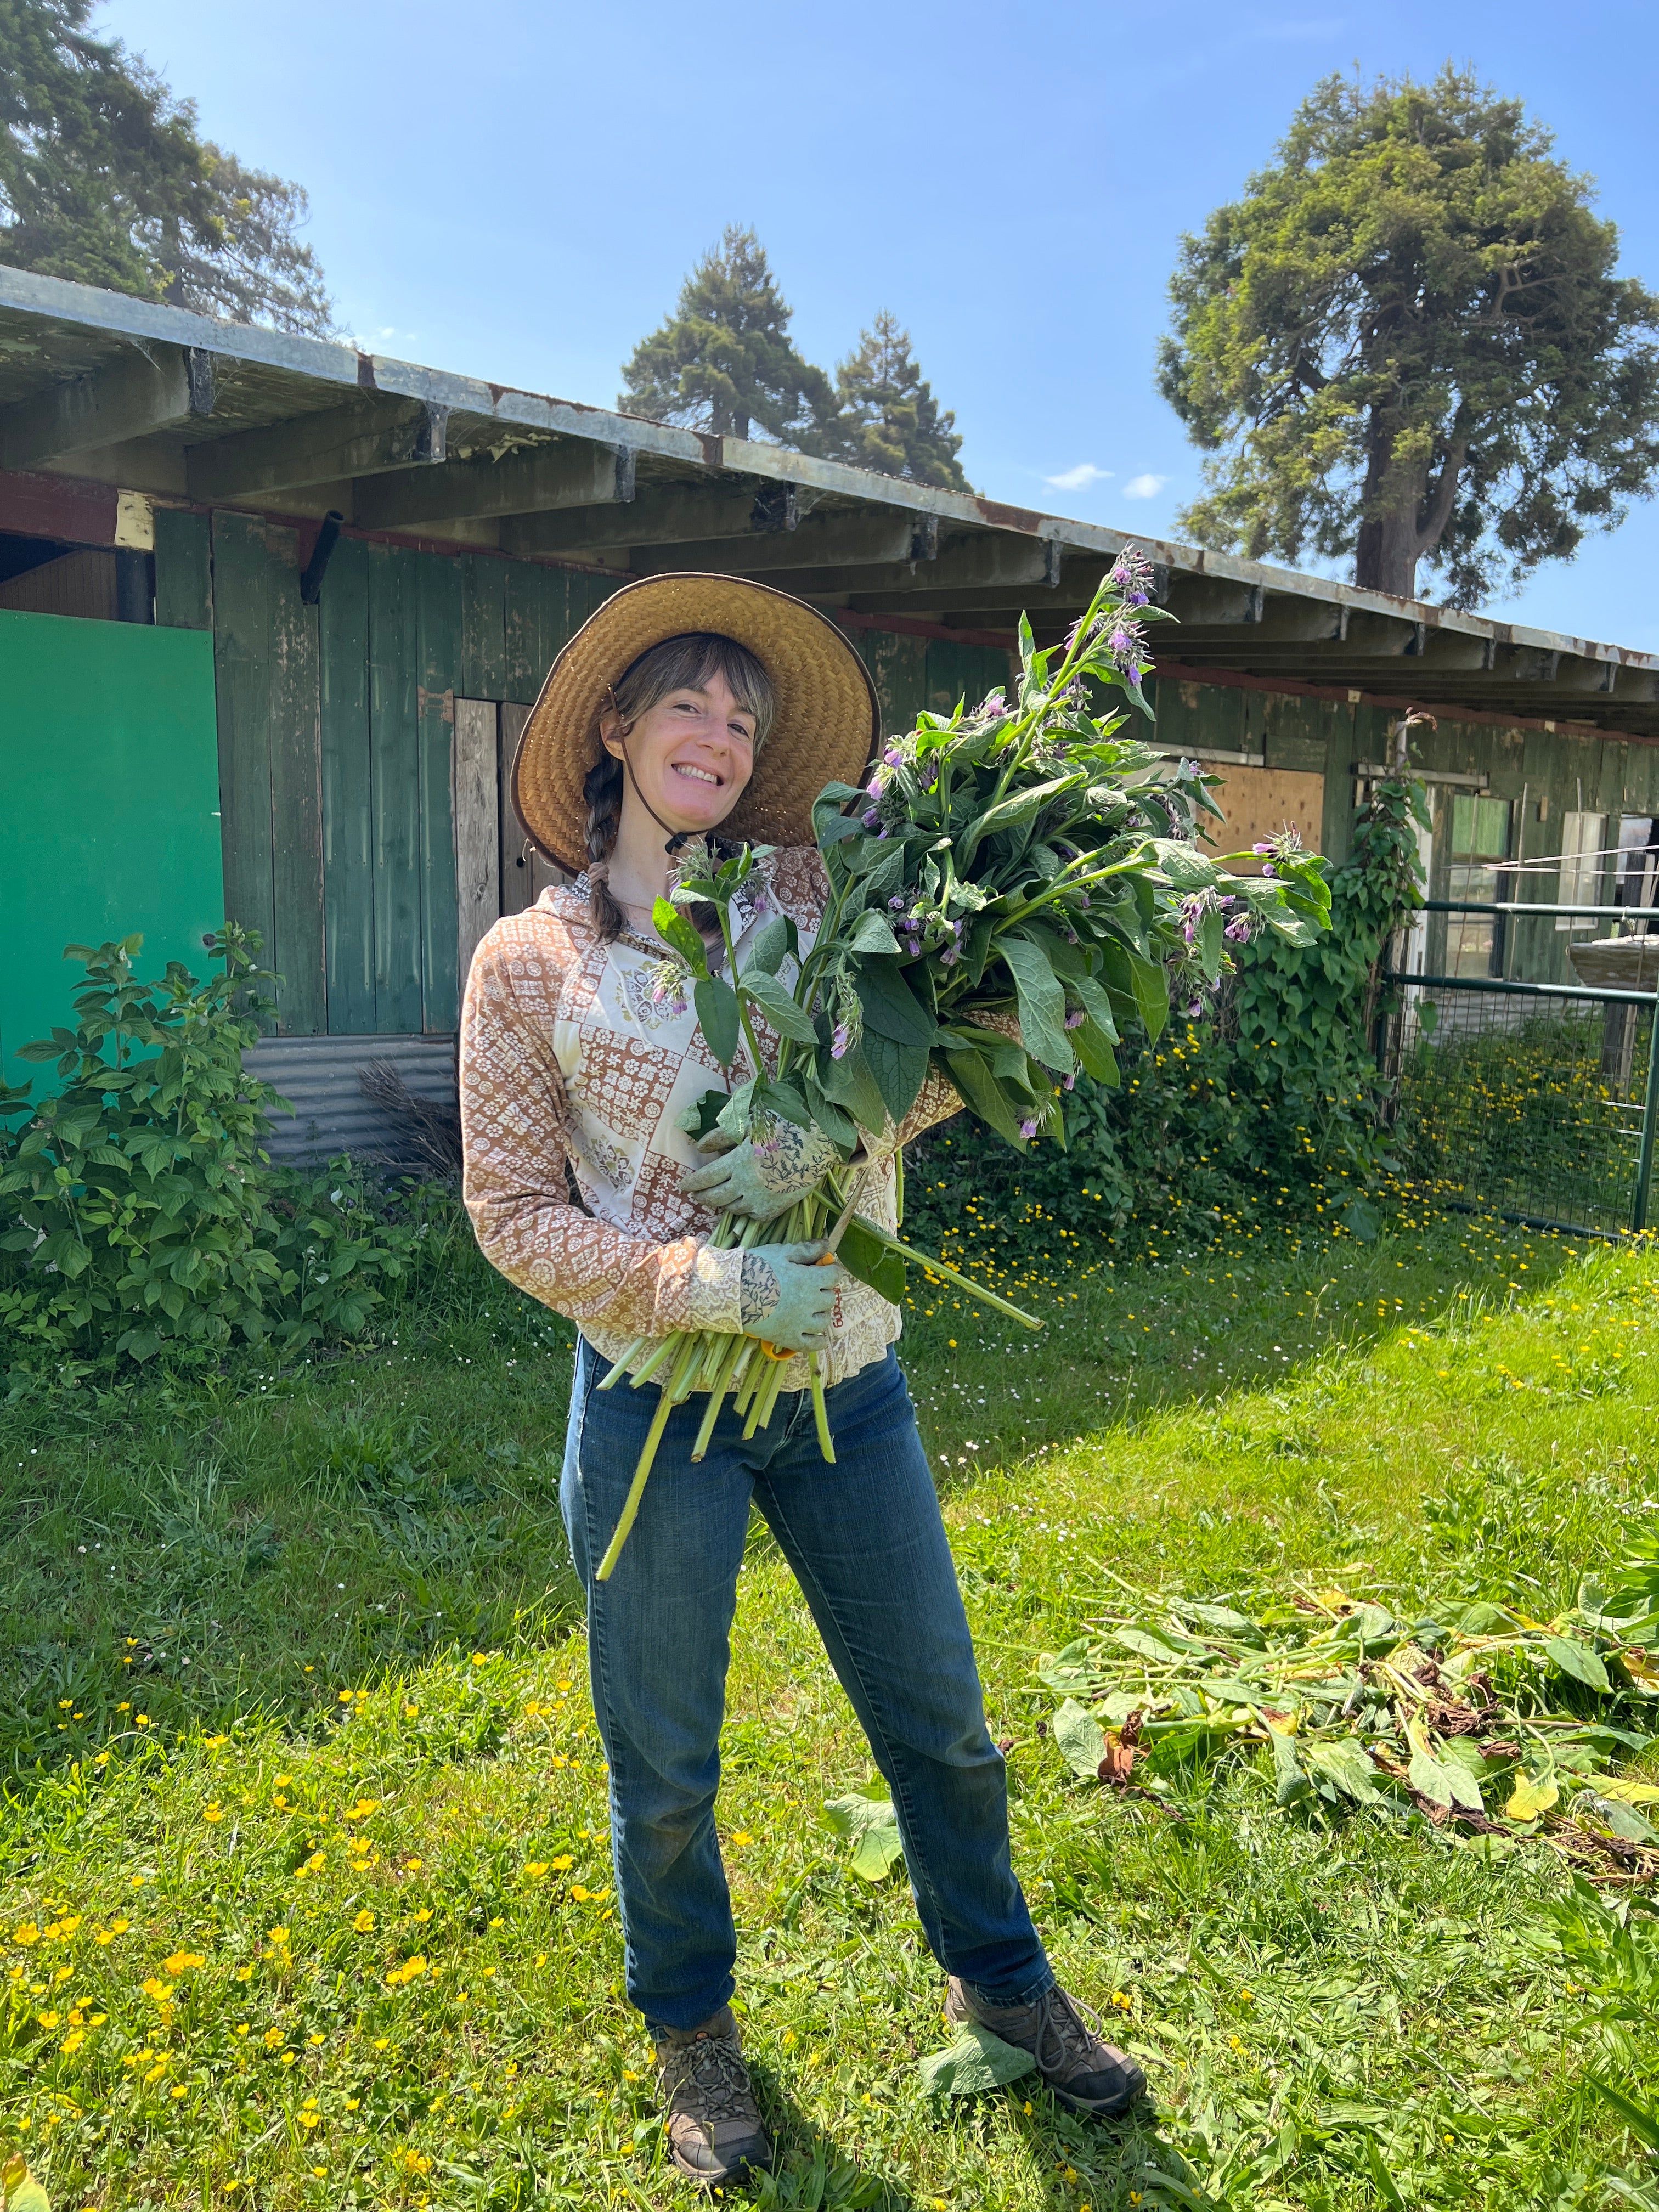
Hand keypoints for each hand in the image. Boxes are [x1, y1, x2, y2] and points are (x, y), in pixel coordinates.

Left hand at [681, 1116, 836, 1222]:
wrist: (820, 1142)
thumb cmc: (784, 1125)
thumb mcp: (750, 1123)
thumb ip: (721, 1136)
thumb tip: (700, 1147)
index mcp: (738, 1162)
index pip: (705, 1178)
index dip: (692, 1184)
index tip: (683, 1186)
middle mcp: (746, 1185)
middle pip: (715, 1197)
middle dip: (702, 1197)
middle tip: (695, 1195)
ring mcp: (762, 1199)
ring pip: (733, 1209)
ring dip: (722, 1204)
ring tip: (717, 1200)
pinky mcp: (777, 1208)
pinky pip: (754, 1216)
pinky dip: (745, 1211)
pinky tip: (743, 1205)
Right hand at [738, 1242, 847, 1351]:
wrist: (731, 1292)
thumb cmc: (756, 1268)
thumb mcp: (781, 1253)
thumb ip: (806, 1250)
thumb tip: (827, 1245)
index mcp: (809, 1280)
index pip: (835, 1276)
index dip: (830, 1271)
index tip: (823, 1270)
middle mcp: (809, 1303)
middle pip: (830, 1298)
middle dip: (824, 1291)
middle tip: (811, 1288)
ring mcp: (800, 1323)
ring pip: (823, 1322)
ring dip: (820, 1314)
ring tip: (808, 1309)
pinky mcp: (788, 1339)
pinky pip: (812, 1345)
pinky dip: (816, 1341)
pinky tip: (813, 1334)